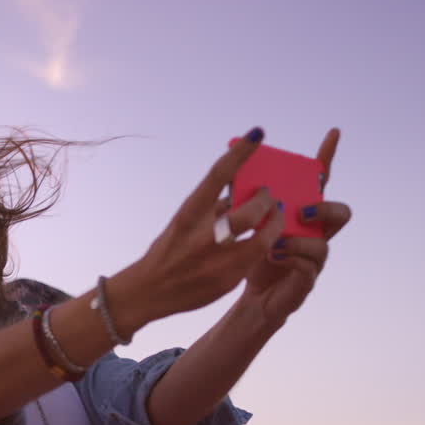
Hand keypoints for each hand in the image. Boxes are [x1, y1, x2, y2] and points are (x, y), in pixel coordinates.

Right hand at [108, 128, 282, 333]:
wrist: (149, 291)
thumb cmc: (171, 249)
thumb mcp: (185, 223)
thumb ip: (213, 207)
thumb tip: (243, 189)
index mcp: (188, 214)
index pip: (218, 175)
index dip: (241, 153)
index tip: (258, 134)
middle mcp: (202, 236)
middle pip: (250, 211)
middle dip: (266, 200)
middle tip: (269, 196)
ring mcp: (216, 261)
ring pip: (262, 238)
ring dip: (274, 224)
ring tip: (275, 218)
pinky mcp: (227, 280)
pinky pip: (256, 259)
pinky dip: (265, 247)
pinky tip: (266, 242)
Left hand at [240, 129, 351, 322]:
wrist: (243, 296)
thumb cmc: (245, 257)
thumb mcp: (242, 224)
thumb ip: (244, 201)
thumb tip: (235, 169)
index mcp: (300, 216)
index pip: (318, 185)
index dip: (327, 159)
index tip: (332, 133)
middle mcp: (313, 236)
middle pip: (339, 214)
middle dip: (324, 208)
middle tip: (300, 210)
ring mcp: (313, 259)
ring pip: (324, 245)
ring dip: (300, 241)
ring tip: (275, 243)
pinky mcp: (304, 283)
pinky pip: (309, 269)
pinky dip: (292, 260)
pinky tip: (274, 257)